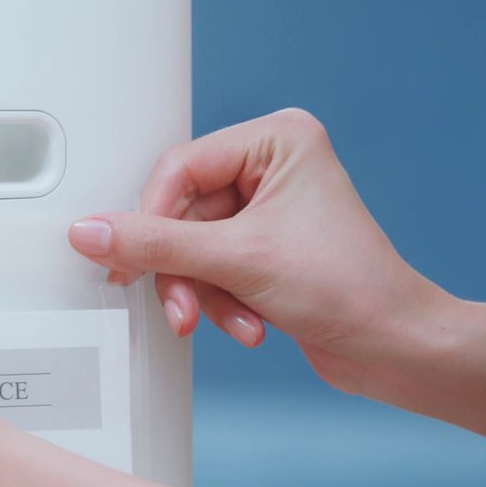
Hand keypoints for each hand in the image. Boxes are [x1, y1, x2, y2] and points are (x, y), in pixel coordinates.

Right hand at [67, 107, 443, 391]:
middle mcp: (272, 166)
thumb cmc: (352, 288)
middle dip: (185, 269)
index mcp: (277, 140)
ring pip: (191, 247)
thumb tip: (90, 233)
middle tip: (183, 304)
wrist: (394, 346)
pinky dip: (220, 301)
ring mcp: (267, 209)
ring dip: (204, 292)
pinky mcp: (263, 248)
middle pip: (181, 213)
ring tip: (232, 319)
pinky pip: (209, 268)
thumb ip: (154, 245)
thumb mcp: (237, 261)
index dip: (150, 219)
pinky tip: (249, 321)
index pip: (180, 169)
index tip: (124, 258)